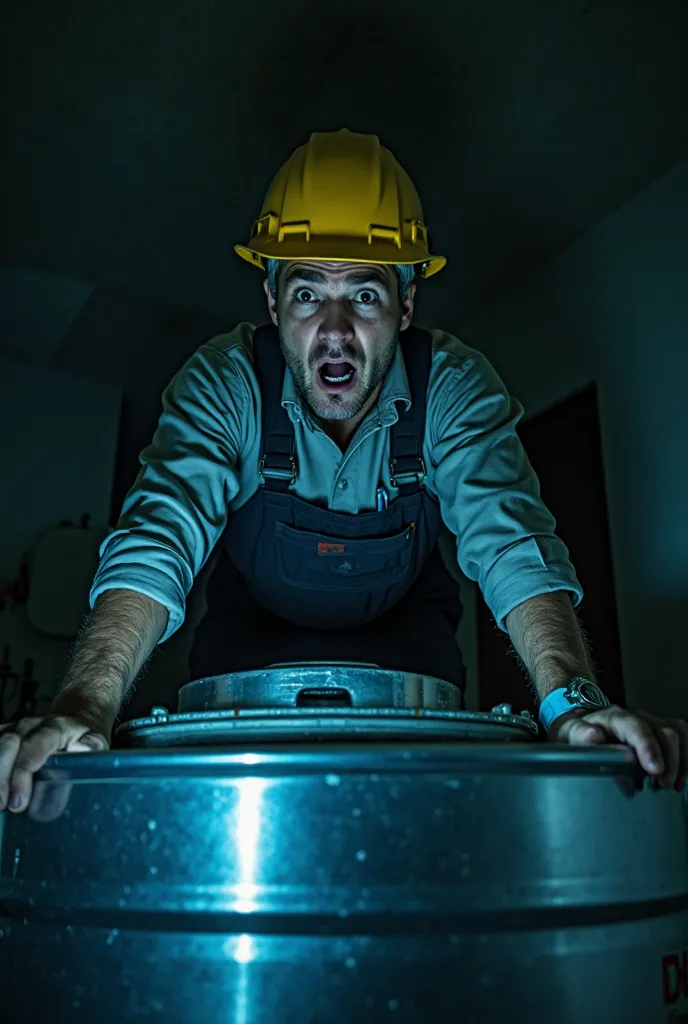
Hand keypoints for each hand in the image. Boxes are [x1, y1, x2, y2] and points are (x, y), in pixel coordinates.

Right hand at [0, 714, 109, 812]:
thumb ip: (92, 746)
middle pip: (10, 743)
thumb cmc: (85, 737)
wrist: (75, 718)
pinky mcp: (4, 734)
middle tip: (3, 805)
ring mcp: (15, 728)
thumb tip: (79, 750)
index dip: (23, 772)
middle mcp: (31, 724)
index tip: (19, 801)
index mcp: (55, 727)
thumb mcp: (97, 741)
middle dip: (2, 776)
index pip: (35, 744)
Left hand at [549, 705, 687, 790]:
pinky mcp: (661, 732)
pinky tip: (679, 779)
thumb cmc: (578, 733)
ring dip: (682, 759)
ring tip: (673, 784)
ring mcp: (652, 723)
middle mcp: (637, 717)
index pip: (636, 728)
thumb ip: (580, 734)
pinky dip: (685, 758)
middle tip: (662, 785)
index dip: (648, 748)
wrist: (585, 726)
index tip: (655, 769)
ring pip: (679, 732)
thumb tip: (593, 734)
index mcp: (615, 717)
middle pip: (664, 731)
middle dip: (669, 760)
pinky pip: (682, 737)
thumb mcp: (570, 733)